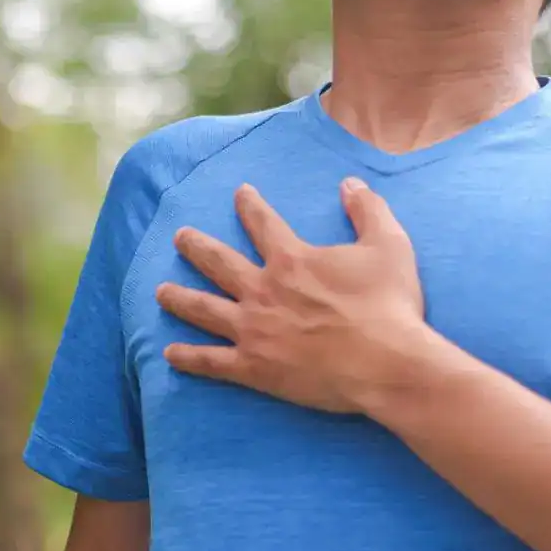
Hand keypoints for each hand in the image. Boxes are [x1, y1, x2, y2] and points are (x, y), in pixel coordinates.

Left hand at [155, 178, 427, 414]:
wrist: (386, 363)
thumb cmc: (390, 305)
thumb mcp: (389, 245)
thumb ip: (367, 210)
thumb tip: (350, 183)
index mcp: (292, 259)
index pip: (263, 223)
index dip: (250, 206)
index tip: (240, 194)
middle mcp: (264, 290)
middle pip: (219, 262)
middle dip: (197, 246)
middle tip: (180, 236)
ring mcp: (254, 330)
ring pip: (204, 309)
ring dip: (180, 298)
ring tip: (160, 292)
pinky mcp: (255, 367)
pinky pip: (212, 361)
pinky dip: (188, 358)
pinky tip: (169, 354)